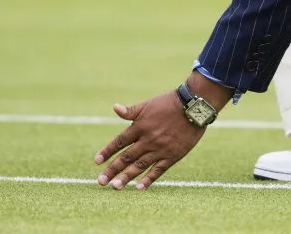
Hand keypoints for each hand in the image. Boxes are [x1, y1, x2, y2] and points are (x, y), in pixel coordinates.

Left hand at [93, 73, 231, 189]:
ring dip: (126, 177)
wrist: (193, 107)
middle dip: (112, 170)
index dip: (107, 151)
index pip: (119, 142)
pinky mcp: (172, 155)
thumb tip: (114, 108)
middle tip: (100, 182)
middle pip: (126, 157)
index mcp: (140, 127)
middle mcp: (147, 140)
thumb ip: (130, 111)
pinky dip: (149, 179)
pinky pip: (158, 170)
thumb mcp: (148, 105)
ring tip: (115, 187)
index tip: (97, 161)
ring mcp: (160, 149)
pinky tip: (139, 188)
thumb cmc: (169, 103)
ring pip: (140, 166)